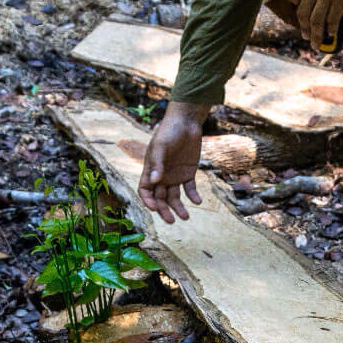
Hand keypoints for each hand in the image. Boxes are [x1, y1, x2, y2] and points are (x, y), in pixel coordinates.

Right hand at [138, 101, 206, 223]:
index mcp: (151, 170)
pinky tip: (197, 201)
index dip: (148, 201)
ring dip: (179, 208)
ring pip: (175, 197)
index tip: (154, 208)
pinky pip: (190, 188)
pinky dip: (193, 196)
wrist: (186, 122)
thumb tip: (155, 181)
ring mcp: (175, 175)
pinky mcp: (188, 173)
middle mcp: (162, 176)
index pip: (145, 191)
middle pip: (160, 198)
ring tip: (186, 217)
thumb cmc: (169, 132)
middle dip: (164, 210)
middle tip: (171, 221)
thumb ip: (157, 163)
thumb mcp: (161, 146)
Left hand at [285, 0, 342, 50]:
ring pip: (316, 20)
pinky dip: (330, 29)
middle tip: (305, 36)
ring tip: (315, 43)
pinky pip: (332, 19)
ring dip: (315, 35)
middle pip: (303, 12)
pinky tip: (331, 33)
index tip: (299, 14)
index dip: (294, 6)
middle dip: (303, 28)